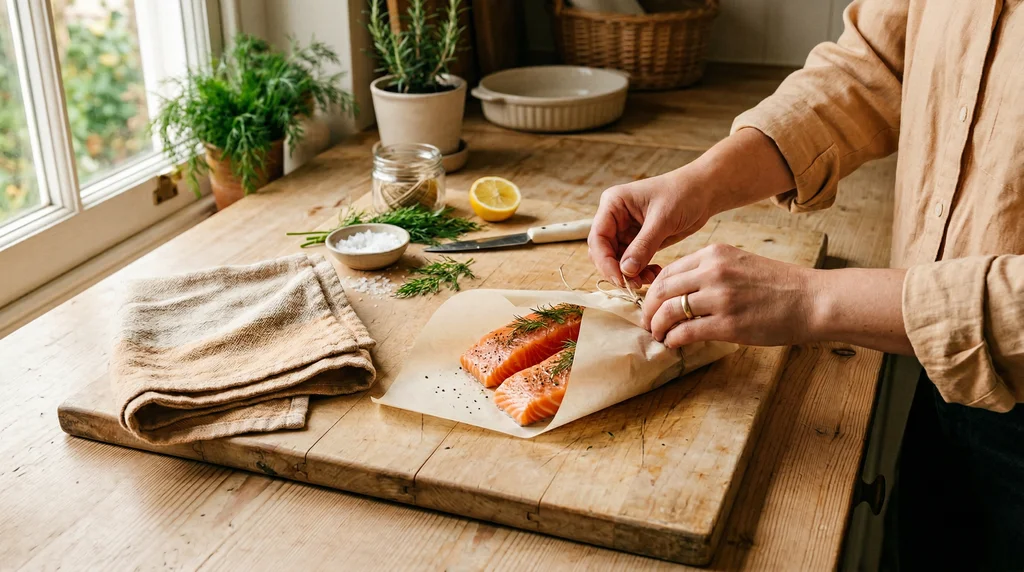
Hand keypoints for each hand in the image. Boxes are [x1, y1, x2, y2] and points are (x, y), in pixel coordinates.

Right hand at [588, 169, 712, 285]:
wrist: (703, 191)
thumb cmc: (683, 194)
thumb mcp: (662, 219)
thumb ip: (643, 246)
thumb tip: (626, 271)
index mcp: (613, 204)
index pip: (598, 238)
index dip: (605, 261)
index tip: (620, 279)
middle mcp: (615, 217)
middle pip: (603, 252)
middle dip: (617, 270)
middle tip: (635, 284)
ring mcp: (626, 230)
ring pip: (617, 260)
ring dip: (630, 274)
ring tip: (650, 280)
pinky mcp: (638, 240)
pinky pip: (632, 262)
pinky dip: (641, 271)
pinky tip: (655, 274)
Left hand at [642, 244, 819, 347]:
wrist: (812, 300)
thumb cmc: (778, 286)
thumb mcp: (739, 264)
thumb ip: (709, 273)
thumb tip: (680, 292)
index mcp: (714, 254)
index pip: (668, 271)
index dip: (653, 291)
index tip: (651, 304)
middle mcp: (713, 272)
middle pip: (662, 290)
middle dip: (648, 309)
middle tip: (647, 323)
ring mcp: (720, 298)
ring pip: (670, 312)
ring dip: (658, 327)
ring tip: (658, 335)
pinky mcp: (728, 324)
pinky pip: (686, 332)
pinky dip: (673, 340)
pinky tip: (673, 344)